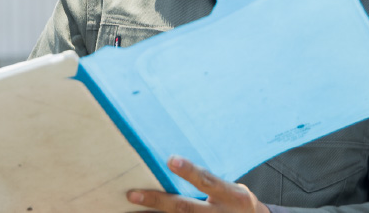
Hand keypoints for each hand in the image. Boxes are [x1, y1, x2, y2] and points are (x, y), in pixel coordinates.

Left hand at [127, 156, 269, 212]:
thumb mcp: (232, 189)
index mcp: (231, 195)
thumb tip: (173, 161)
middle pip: (186, 208)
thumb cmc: (237, 203)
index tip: (171, 160)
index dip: (190, 171)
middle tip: (133, 194)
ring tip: (130, 207)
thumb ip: (209, 180)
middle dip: (158, 201)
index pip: (207, 181)